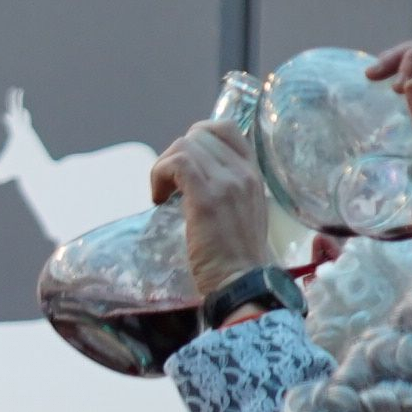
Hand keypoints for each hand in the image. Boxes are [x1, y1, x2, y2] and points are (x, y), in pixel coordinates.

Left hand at [150, 116, 281, 301]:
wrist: (243, 282)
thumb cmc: (237, 258)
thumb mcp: (241, 213)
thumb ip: (226, 190)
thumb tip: (191, 178)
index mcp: (254, 174)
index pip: (226, 128)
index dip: (197, 136)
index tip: (183, 164)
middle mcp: (244, 172)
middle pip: (200, 133)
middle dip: (175, 155)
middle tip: (168, 185)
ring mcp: (227, 182)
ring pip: (185, 144)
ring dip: (164, 166)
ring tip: (162, 195)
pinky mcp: (206, 196)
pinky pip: (177, 162)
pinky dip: (159, 175)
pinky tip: (158, 199)